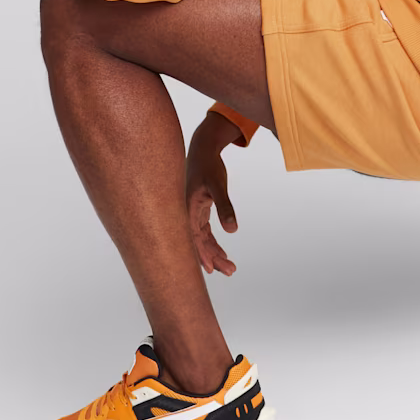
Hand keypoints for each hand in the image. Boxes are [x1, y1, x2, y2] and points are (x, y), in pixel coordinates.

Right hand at [185, 114, 239, 275]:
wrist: (204, 148)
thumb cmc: (209, 165)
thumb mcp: (218, 185)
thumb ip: (225, 207)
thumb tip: (233, 230)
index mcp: (187, 209)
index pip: (193, 239)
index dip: (202, 255)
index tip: (212, 270)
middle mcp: (186, 213)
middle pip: (198, 242)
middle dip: (213, 258)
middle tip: (230, 271)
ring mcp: (191, 212)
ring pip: (201, 239)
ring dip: (214, 253)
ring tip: (229, 267)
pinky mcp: (197, 209)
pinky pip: (203, 232)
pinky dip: (211, 243)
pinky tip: (221, 252)